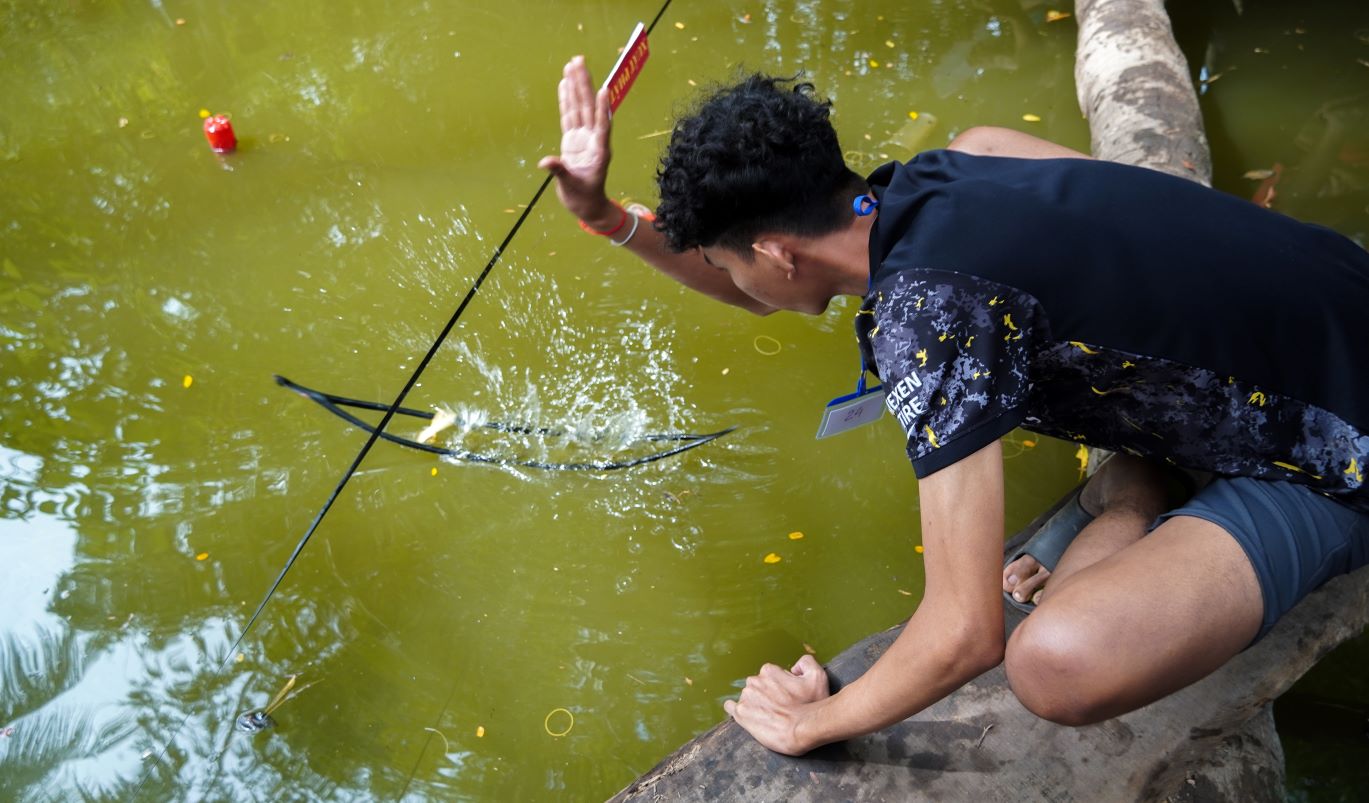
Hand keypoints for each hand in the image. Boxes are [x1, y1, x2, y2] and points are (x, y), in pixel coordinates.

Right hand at [538, 56, 616, 228]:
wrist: (587, 205)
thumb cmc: (584, 199)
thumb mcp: (573, 188)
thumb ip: (561, 172)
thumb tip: (546, 162)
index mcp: (599, 151)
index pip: (602, 125)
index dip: (602, 108)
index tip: (604, 89)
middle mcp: (592, 140)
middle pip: (587, 107)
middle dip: (584, 83)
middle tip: (579, 60)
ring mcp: (582, 138)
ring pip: (578, 107)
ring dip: (575, 86)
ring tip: (572, 65)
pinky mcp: (572, 140)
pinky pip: (569, 116)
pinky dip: (566, 100)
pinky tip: (564, 84)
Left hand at [723, 655, 830, 754]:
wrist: (801, 730)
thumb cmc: (810, 705)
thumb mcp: (817, 677)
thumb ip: (807, 662)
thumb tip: (795, 667)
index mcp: (769, 671)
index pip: (770, 675)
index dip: (779, 687)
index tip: (787, 697)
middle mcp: (754, 681)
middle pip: (757, 686)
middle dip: (766, 695)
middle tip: (779, 708)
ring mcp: (746, 698)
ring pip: (747, 697)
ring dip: (755, 704)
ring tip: (768, 716)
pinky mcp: (741, 714)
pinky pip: (731, 707)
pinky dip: (734, 709)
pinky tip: (743, 714)